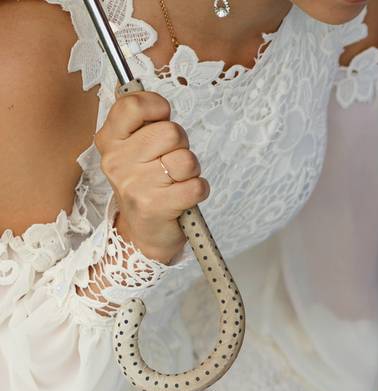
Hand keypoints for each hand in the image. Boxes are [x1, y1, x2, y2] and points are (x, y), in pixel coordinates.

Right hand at [94, 91, 208, 263]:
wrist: (144, 234)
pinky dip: (198, 191)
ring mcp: (135, 184)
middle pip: (170, 132)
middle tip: (171, 162)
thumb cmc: (147, 185)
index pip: (133, 104)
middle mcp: (117, 160)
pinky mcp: (156, 206)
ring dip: (191, 171)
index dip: (158, 107)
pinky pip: (197, 186)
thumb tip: (157, 99)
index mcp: (110, 140)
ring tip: (176, 181)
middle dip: (182, 146)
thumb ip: (142, 122)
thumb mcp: (134, 150)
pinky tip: (184, 197)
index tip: (163, 118)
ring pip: (187, 159)